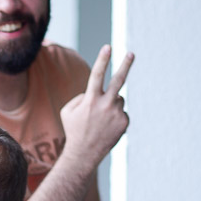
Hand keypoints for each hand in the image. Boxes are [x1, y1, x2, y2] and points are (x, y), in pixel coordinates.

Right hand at [59, 45, 133, 166]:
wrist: (84, 154)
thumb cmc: (74, 129)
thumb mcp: (68, 110)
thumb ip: (82, 96)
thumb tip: (98, 91)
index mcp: (90, 100)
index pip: (97, 75)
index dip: (102, 60)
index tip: (108, 47)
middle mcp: (105, 105)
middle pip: (118, 81)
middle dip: (125, 65)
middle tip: (131, 53)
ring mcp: (116, 114)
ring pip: (118, 99)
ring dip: (110, 104)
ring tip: (100, 120)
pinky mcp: (124, 122)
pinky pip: (121, 112)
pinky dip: (115, 116)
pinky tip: (106, 127)